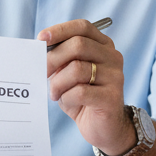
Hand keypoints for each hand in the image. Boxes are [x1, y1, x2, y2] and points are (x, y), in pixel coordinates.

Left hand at [38, 19, 133, 155]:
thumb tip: (40, 49)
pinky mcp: (112, 97)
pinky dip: (67, 97)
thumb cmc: (83, 98)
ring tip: (55, 93)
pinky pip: (81, 91)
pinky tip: (67, 102)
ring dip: (58, 83)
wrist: (104, 128)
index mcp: (103, 46)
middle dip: (54, 58)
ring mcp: (115, 77)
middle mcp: (113, 57)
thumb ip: (60, 59)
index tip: (41, 39)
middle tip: (42, 72)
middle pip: (79, 44)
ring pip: (77, 69)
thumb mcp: (69, 74)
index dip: (60, 30)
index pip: (83, 27)